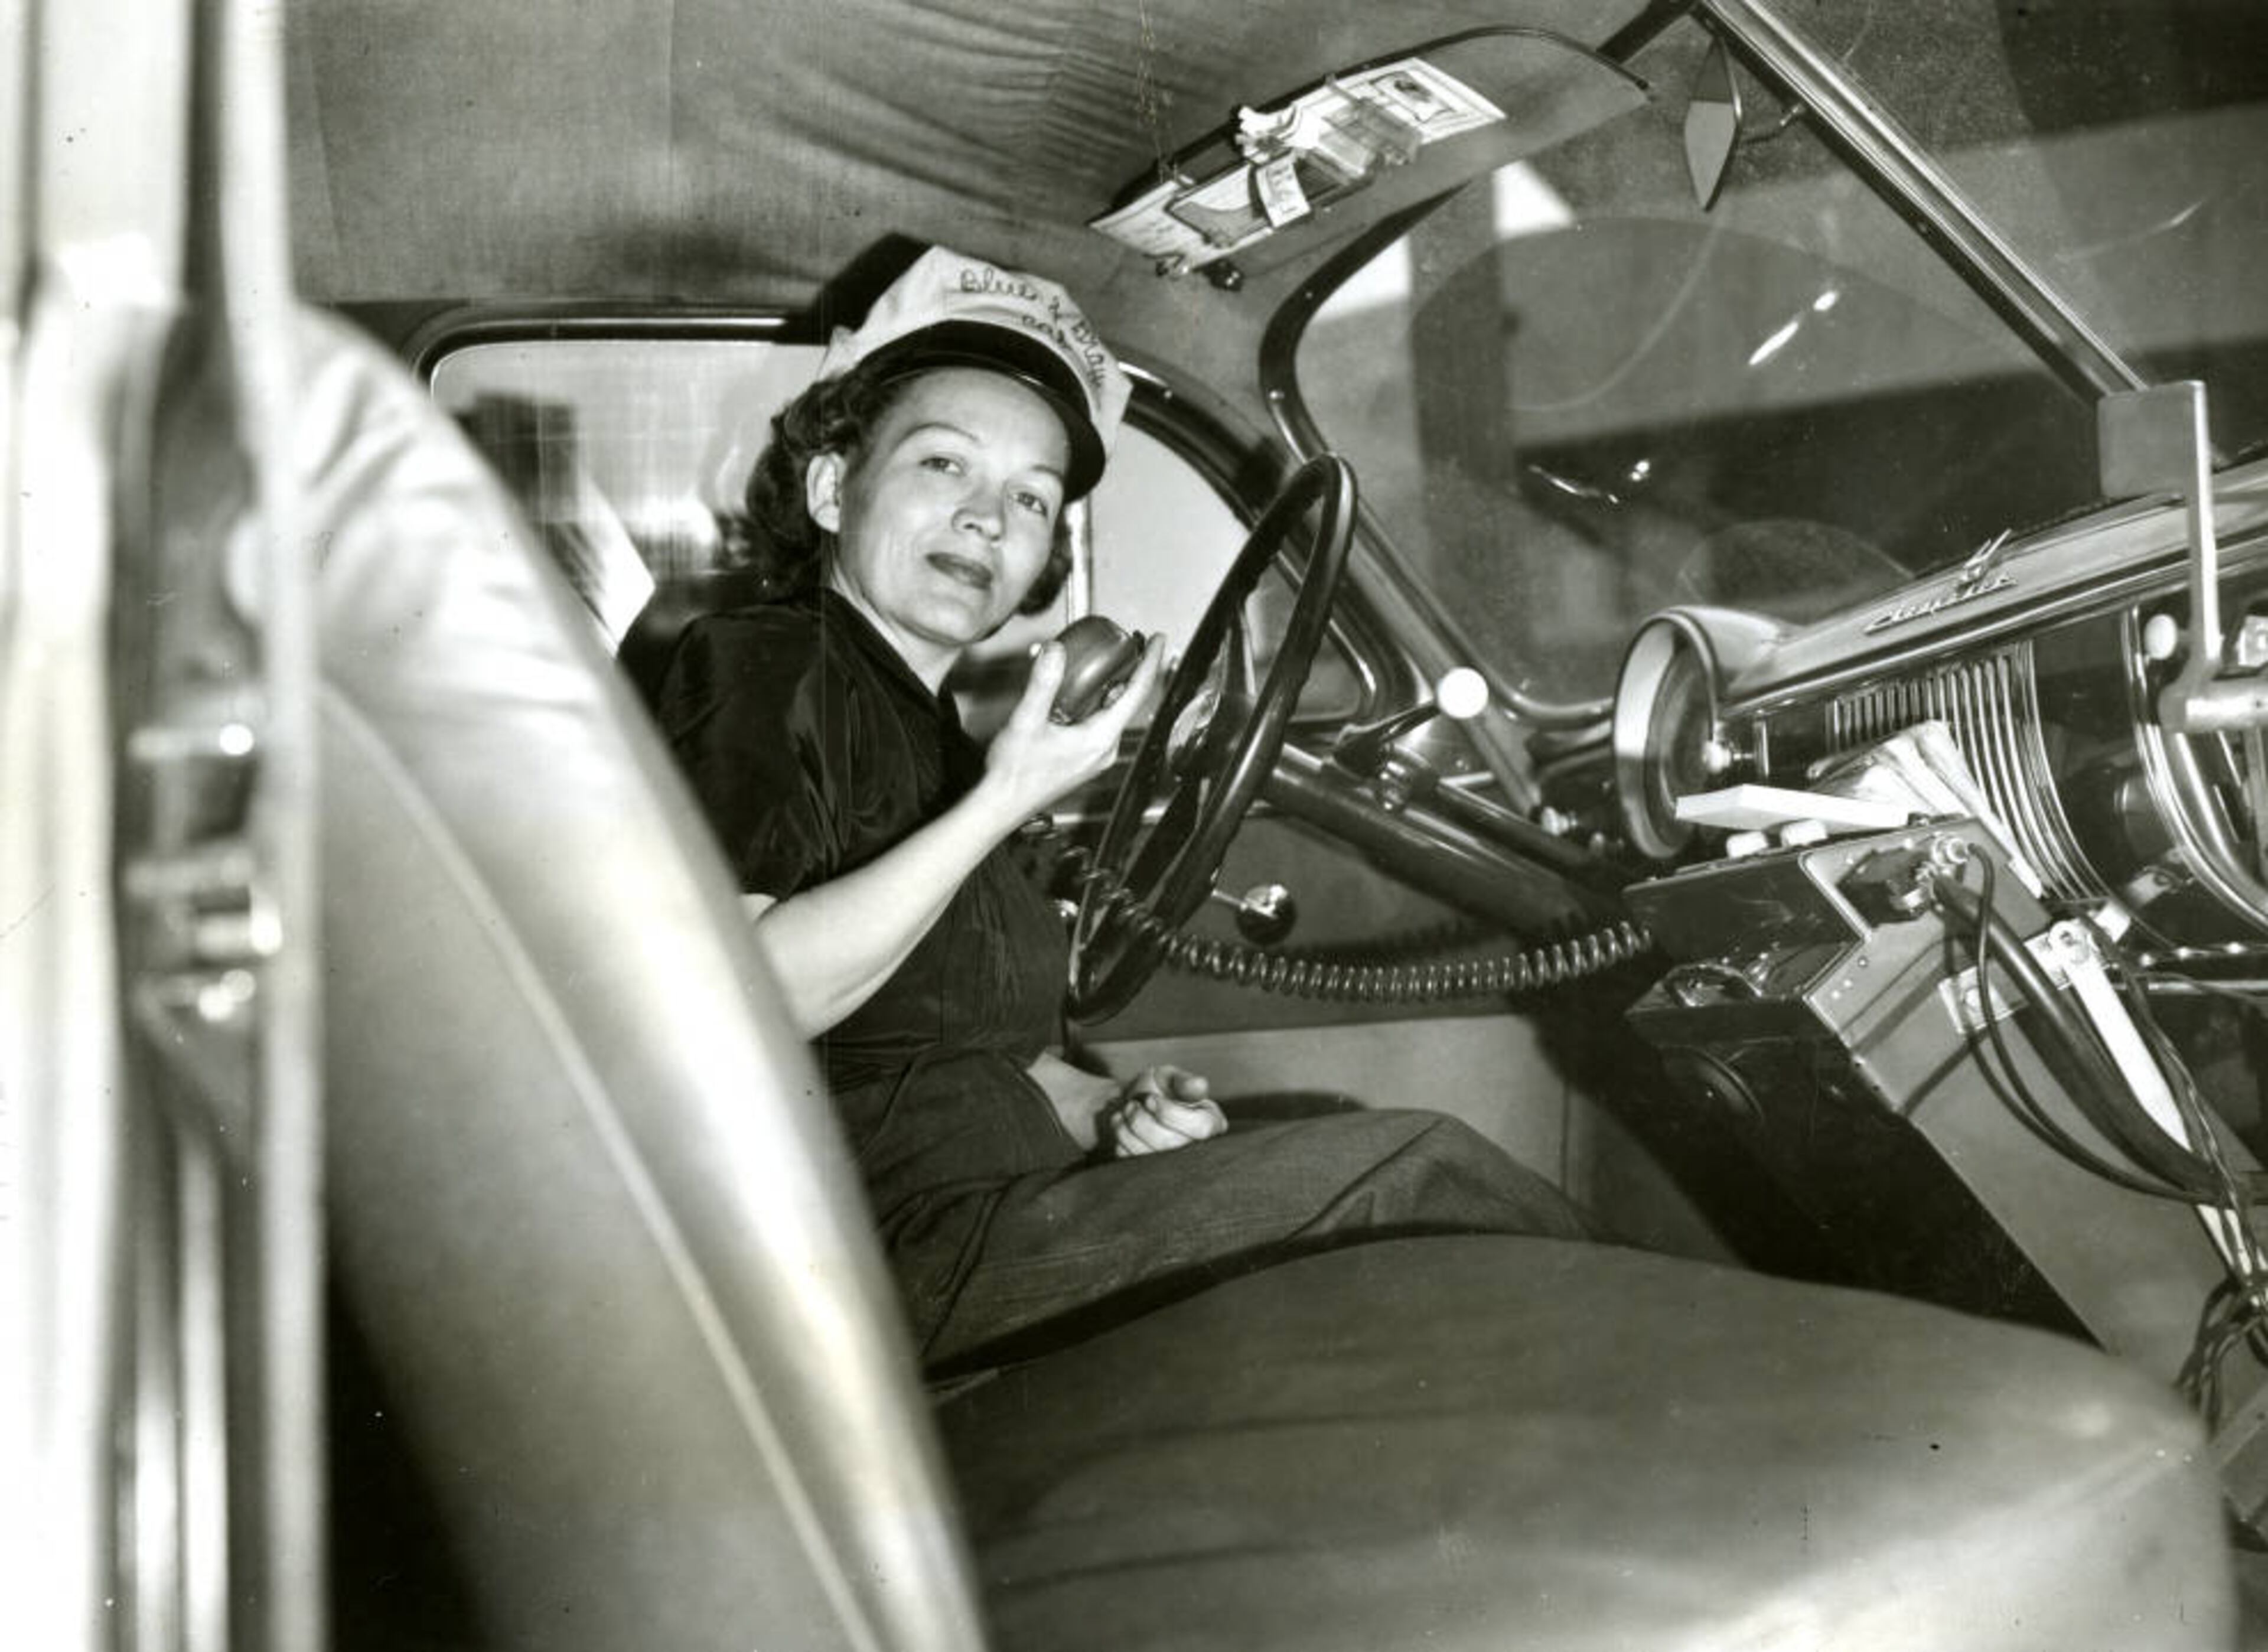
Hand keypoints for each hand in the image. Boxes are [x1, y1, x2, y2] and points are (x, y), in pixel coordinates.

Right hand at [974, 632, 1166, 828]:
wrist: (1001, 803)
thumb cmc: (1014, 773)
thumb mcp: (1026, 720)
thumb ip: (1043, 683)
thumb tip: (1056, 651)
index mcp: (1100, 738)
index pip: (1137, 693)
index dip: (1149, 662)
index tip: (1156, 640)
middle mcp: (1104, 748)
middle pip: (1128, 700)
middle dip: (1132, 669)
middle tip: (1132, 643)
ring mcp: (1095, 754)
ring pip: (1113, 711)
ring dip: (1112, 684)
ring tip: (1109, 660)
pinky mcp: (1084, 756)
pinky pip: (1099, 721)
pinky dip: (1097, 699)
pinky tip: (1082, 689)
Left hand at [1103, 1064, 1226, 1157]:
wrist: (1137, 1102)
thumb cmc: (1161, 1088)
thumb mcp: (1172, 1078)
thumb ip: (1184, 1082)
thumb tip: (1199, 1085)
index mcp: (1211, 1122)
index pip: (1201, 1127)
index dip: (1171, 1114)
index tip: (1150, 1099)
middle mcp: (1199, 1147)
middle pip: (1172, 1144)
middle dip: (1144, 1122)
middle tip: (1131, 1105)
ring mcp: (1175, 1163)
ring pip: (1152, 1156)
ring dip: (1130, 1130)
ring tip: (1127, 1111)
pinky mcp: (1153, 1170)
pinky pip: (1134, 1161)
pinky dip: (1123, 1140)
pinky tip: (1123, 1126)